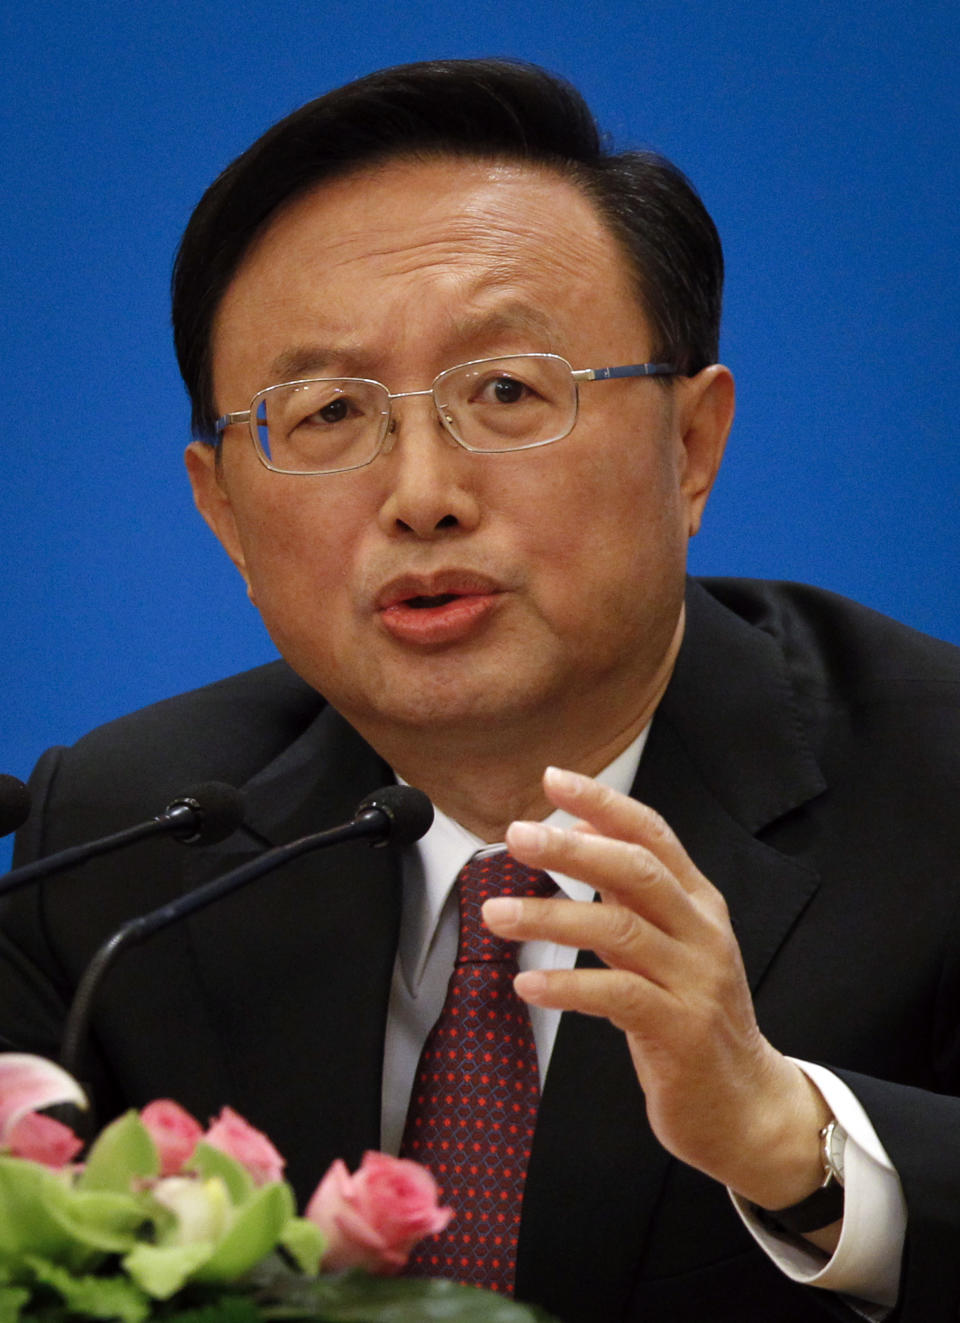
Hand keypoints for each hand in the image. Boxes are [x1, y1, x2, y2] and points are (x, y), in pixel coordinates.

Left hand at [482, 766, 832, 1214]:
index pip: (652, 834)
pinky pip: (617, 996)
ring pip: (620, 930)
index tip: (553, 779)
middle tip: (515, 836)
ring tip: (496, 914)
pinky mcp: (681, 1031)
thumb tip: (577, 833)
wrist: (746, 1106)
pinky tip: (526, 982)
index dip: (603, 803)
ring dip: (551, 916)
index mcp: (698, 903)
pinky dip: (567, 986)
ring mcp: (696, 981)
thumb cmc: (692, 1018)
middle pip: (636, 870)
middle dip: (571, 849)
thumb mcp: (666, 945)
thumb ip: (627, 895)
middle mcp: (702, 932)